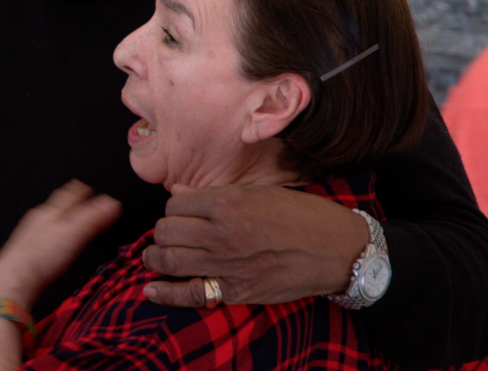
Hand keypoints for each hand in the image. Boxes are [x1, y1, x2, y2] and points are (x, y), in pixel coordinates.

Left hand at [0, 181, 120, 306]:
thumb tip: (111, 203)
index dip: (78, 191)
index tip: (84, 186)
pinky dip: (46, 231)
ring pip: (44, 218)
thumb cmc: (42, 256)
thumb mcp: (73, 235)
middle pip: (54, 205)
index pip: (67, 196)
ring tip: (61, 213)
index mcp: (50, 213)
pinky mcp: (23, 250)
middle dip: (65, 199)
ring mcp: (28, 235)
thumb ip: (92, 219)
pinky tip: (46, 239)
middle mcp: (37, 220)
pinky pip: (37, 234)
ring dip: (55, 214)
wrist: (14, 278)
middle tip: (74, 193)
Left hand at [141, 183, 367, 307]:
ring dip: (156, 258)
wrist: (337, 250)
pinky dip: (166, 294)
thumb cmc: (302, 216)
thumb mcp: (259, 193)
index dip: (174, 209)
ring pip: (169, 259)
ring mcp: (227, 264)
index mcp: (227, 202)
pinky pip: (190, 293)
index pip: (175, 204)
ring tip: (156, 256)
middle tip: (170, 235)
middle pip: (166, 231)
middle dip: (163, 232)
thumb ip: (215, 195)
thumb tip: (179, 193)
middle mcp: (221, 233)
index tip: (181, 214)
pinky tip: (150, 290)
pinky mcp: (236, 291)